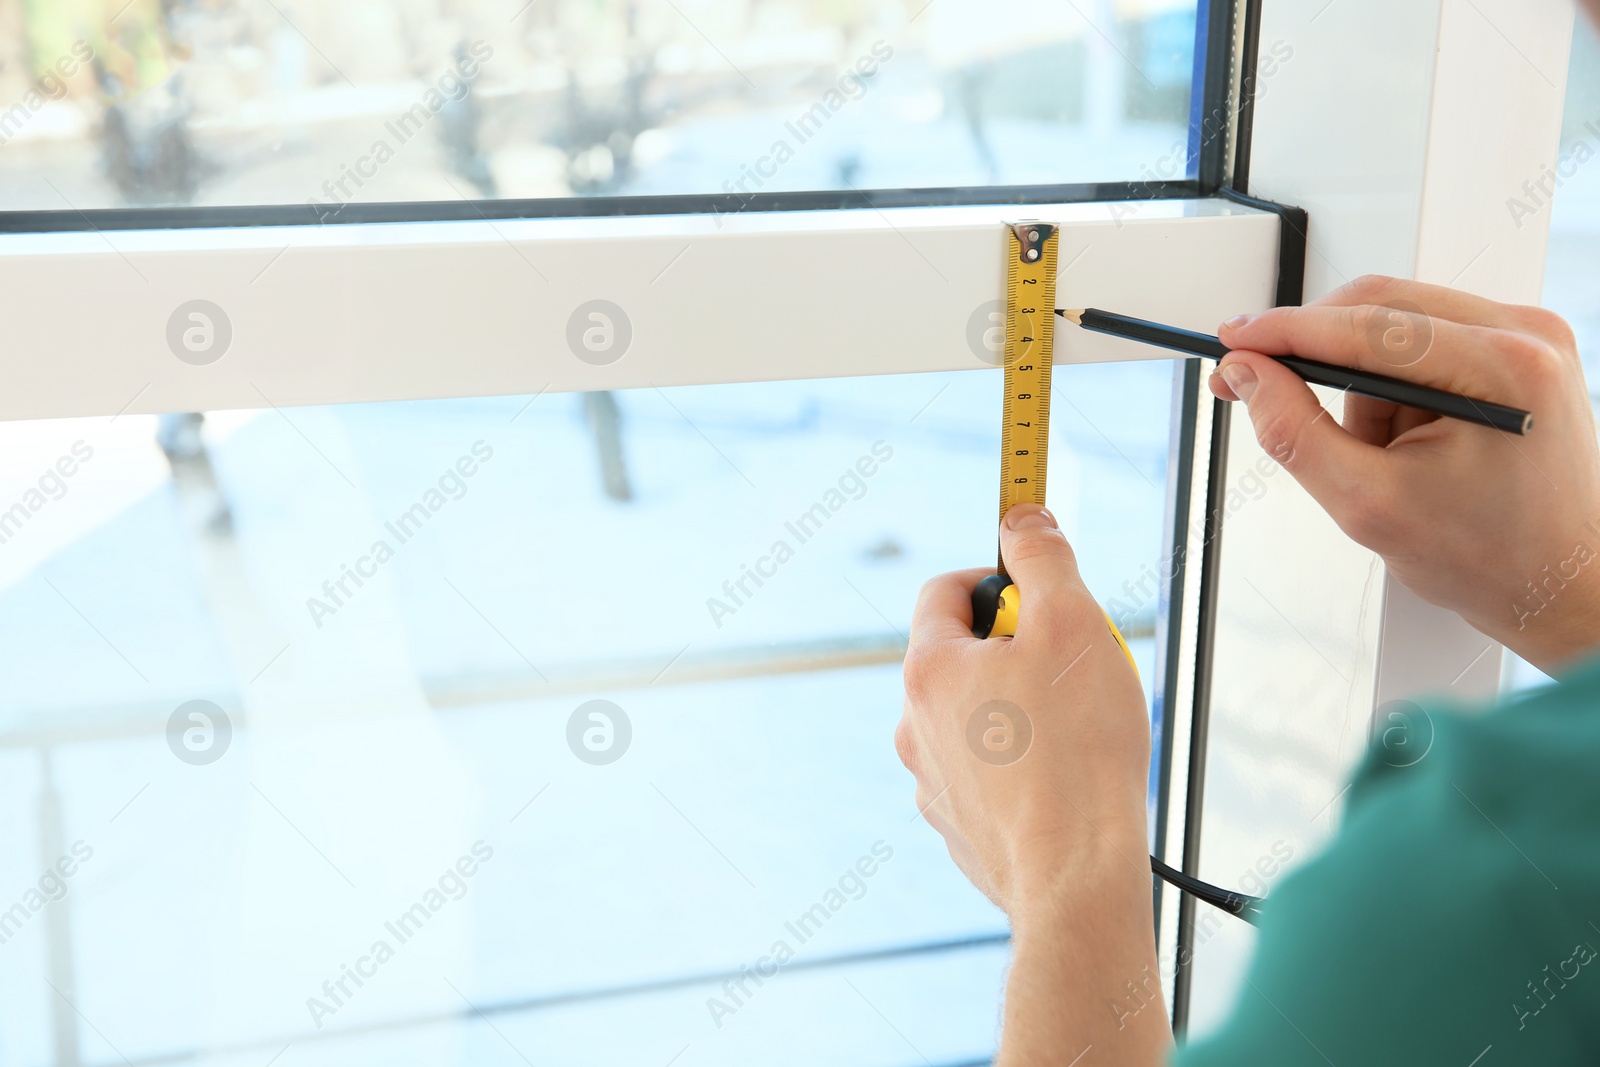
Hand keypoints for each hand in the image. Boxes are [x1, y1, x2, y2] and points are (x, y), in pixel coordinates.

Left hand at [896, 503, 1168, 1063]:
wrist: (1077, 878)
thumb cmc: (1079, 752)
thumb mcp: (1073, 623)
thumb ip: (1043, 558)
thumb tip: (1023, 518)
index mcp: (929, 671)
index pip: (943, 591)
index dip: (993, 575)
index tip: (1034, 584)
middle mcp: (914, 727)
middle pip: (961, 657)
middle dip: (1015, 649)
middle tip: (1072, 664)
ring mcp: (933, 783)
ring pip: (975, 720)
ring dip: (1018, 710)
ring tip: (1077, 728)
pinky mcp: (960, 829)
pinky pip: (989, 775)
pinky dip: (1022, 766)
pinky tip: (1067, 778)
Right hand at [1212, 275, 1599, 674]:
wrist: (1564, 586)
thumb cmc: (1493, 558)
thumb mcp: (1367, 505)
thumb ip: (1294, 433)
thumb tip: (1247, 375)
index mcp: (1502, 367)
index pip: (1365, 325)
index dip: (1284, 331)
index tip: (1231, 340)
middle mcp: (1524, 334)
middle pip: (1379, 309)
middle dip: (1320, 359)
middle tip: (1264, 391)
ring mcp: (1527, 338)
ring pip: (1395, 329)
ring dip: (1363, 388)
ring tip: (1383, 459)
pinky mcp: (1518, 352)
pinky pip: (1423, 346)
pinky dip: (1394, 391)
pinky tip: (1408, 444)